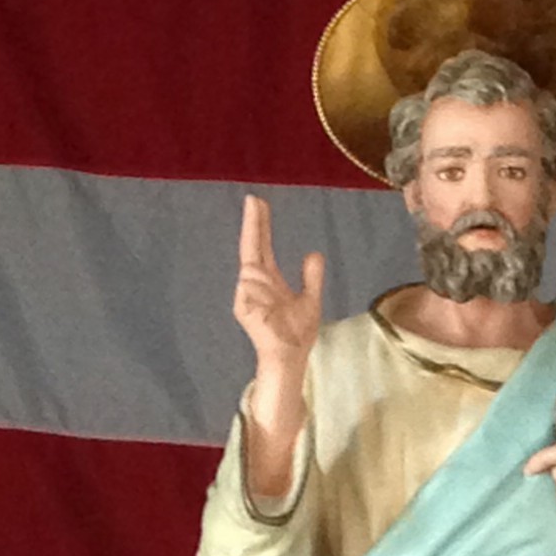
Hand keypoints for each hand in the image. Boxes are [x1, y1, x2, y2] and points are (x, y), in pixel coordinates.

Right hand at [233, 195, 323, 371]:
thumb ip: (311, 277)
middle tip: (253, 198)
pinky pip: (251, 289)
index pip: (262, 245)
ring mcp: (246, 294)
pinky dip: (262, 296)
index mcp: (268, 279)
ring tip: (276, 309)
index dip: (260, 224)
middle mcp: (254, 283)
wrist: (290, 357)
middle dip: (252, 223)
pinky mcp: (242, 307)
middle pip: (251, 245)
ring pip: (253, 271)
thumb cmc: (297, 333)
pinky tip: (267, 310)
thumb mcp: (310, 299)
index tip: (258, 202)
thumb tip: (313, 253)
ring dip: (266, 287)